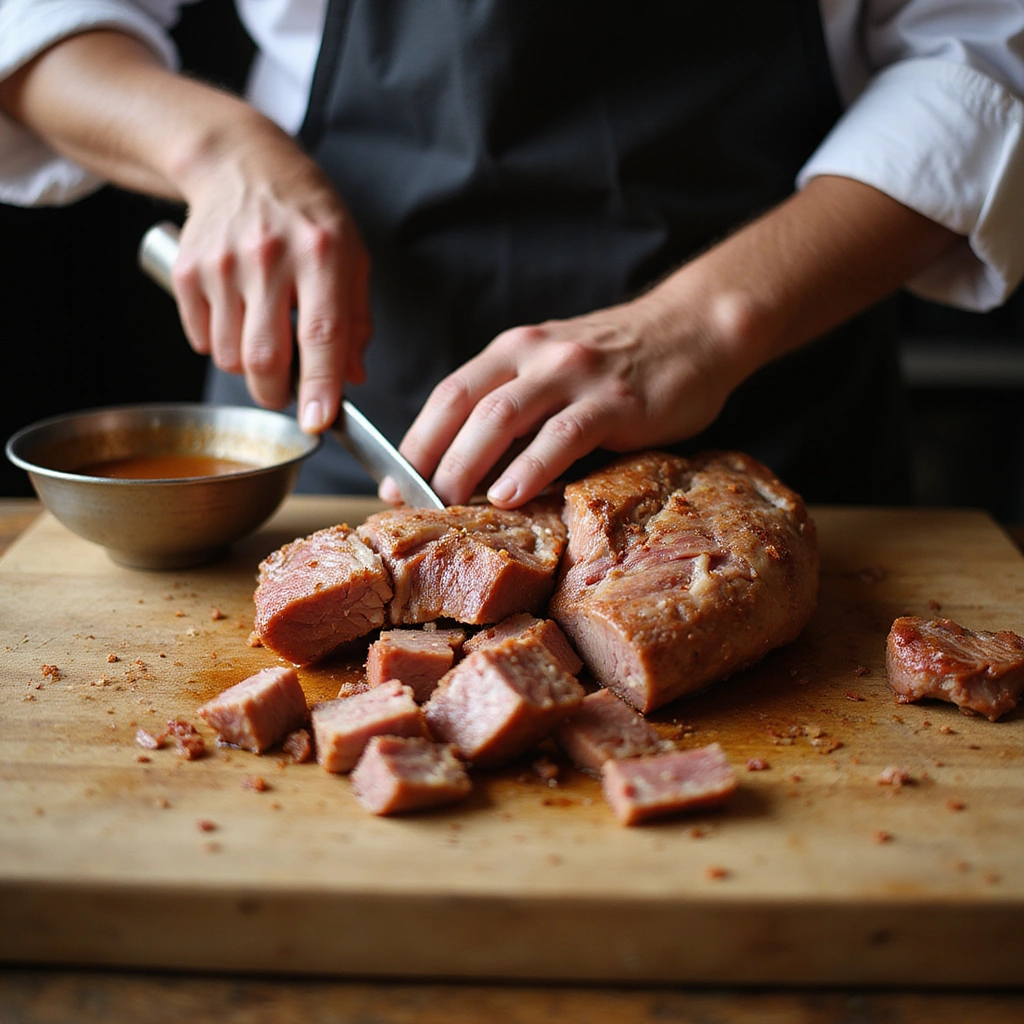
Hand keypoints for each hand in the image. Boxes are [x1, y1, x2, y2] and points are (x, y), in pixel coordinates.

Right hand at [171, 118, 371, 432]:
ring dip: (248, 369)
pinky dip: (219, 344)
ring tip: (263, 337)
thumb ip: (357, 322)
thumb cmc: (306, 216)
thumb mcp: (352, 256)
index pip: (322, 335)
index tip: (318, 421)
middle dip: (277, 393)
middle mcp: (269, 256)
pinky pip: (201, 338)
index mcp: (322, 253)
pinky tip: (236, 315)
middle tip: (287, 391)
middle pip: (265, 357)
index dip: (319, 386)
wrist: (239, 163)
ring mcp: (223, 263)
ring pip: (229, 357)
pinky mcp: (188, 269)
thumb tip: (351, 379)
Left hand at [394, 294, 738, 507]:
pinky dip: (530, 467)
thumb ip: (515, 406)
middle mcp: (534, 355)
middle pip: (463, 406)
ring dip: (466, 464)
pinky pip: (562, 436)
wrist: (694, 330)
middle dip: (429, 459)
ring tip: (448, 505)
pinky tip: (509, 495)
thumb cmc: (618, 363)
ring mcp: (574, 375)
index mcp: (511, 351)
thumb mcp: (553, 369)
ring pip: (502, 417)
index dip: (414, 441)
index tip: (392, 484)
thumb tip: (467, 470)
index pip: (448, 395)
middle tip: (413, 505)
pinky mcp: (614, 402)